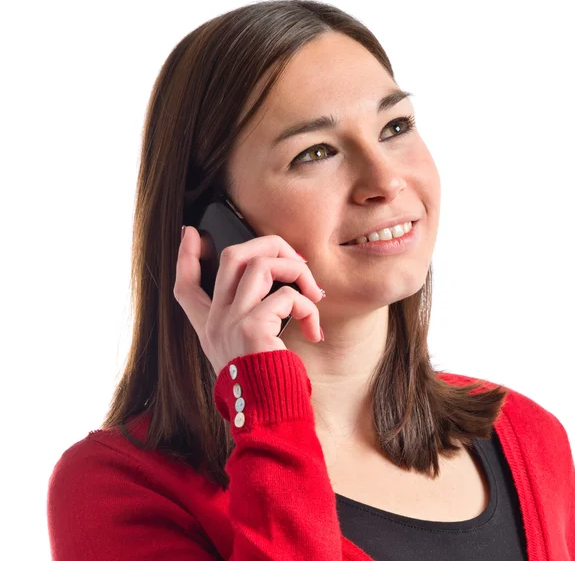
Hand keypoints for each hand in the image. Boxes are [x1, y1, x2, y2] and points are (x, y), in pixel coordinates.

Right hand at [173, 227, 323, 375]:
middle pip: (230, 256)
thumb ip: (252, 322)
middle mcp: (215, 322)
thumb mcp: (248, 353)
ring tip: (314, 293)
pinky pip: (286, 296)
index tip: (191, 233)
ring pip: (259, 263)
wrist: (268, 418)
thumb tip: (278, 290)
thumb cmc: (266, 385)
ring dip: (296, 269)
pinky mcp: (251, 327)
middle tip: (297, 261)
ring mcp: (230, 322)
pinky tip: (313, 329)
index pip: (185, 286)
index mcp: (210, 328)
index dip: (186, 256)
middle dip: (269, 245)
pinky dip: (307, 307)